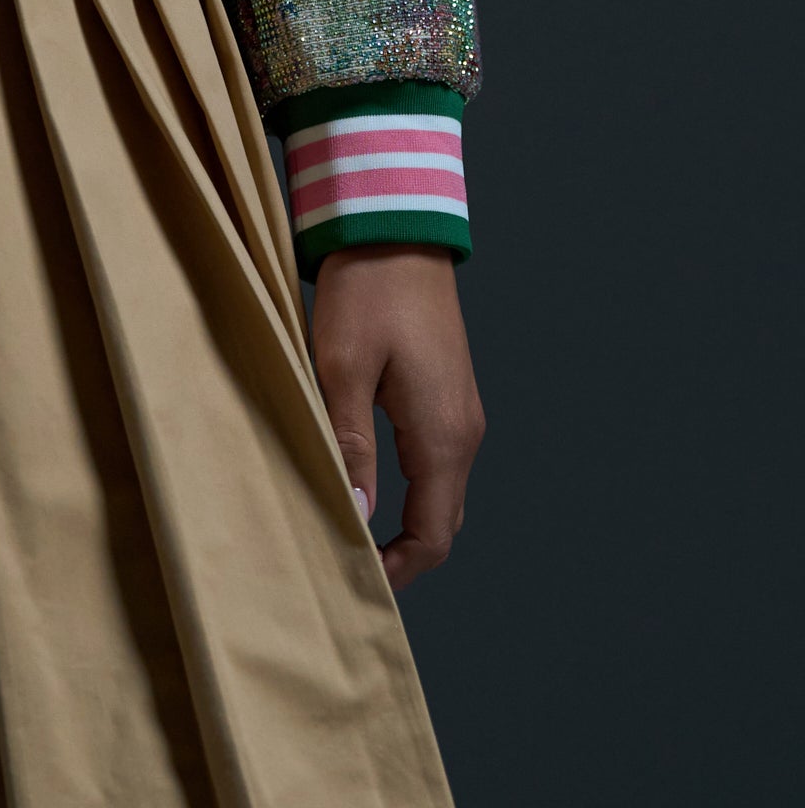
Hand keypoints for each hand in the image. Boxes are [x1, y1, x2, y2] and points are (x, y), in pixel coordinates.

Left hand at [311, 246, 484, 594]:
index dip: (398, 568)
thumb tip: (354, 511)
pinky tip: (370, 482)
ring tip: (352, 531)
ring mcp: (461, 412)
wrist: (397, 228)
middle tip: (348, 565)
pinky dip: (413, 488)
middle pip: (443, 522)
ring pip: (442, 493)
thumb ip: (350, 443)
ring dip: (407, 521)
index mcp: (443, 434)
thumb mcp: (342, 367)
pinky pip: (438, 461)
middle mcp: (464, 431)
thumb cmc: (367, 292)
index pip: (434, 534)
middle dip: (403, 554)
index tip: (355, 580)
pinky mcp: (448, 393)